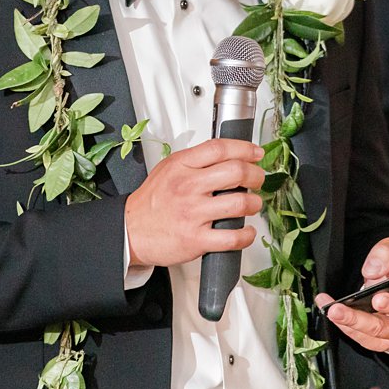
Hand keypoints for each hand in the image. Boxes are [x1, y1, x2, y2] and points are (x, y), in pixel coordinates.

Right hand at [124, 139, 264, 267]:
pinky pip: (232, 237)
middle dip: (256, 175)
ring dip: (254, 203)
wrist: (130, 231)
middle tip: (258, 179)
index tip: (256, 153)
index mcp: (182, 166)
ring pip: (240, 203)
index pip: (220, 149)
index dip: (245, 148)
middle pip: (236, 172)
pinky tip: (246, 231)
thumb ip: (196, 160)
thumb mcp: (168, 168)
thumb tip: (229, 154)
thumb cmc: (151, 201)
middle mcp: (188, 187)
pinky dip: (246, 235)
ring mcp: (193, 214)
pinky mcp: (196, 240)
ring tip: (253, 204)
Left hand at [316, 238, 388, 353]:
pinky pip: (363, 338)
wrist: (388, 286)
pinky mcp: (379, 342)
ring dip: (356, 320)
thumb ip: (386, 254)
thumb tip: (372, 271)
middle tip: (376, 298)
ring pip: (379, 331)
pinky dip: (344, 324)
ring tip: (336, 308)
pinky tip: (330, 309)